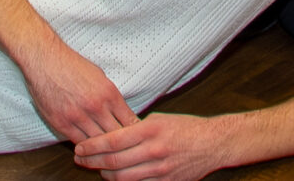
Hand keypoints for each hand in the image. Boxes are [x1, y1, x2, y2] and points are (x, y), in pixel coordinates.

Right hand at [21, 36, 135, 144]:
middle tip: (125, 152)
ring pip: (98, 143)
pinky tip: (90, 150)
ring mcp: (78, 116)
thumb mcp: (100, 76)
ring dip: (103, 149)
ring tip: (108, 155)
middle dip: (122, 145)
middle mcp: (95, 106)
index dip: (135, 132)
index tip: (137, 138)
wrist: (45, 60)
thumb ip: (110, 97)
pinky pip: (79, 143)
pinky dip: (86, 148)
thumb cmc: (72, 65)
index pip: (129, 121)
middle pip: (116, 136)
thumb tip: (121, 113)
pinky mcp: (62, 123)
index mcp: (109, 93)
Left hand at [72, 111, 228, 180]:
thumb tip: (110, 135)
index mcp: (150, 130)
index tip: (79, 147)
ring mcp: (160, 169)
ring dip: (105, 175)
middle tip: (79, 159)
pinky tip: (115, 177)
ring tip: (96, 168)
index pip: (112, 141)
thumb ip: (135, 128)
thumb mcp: (159, 119)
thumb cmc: (185, 127)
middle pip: (114, 162)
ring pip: (123, 178)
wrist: (213, 143)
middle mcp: (154, 150)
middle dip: (92, 162)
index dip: (92, 146)